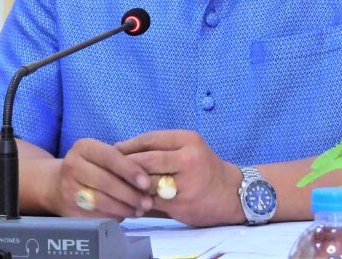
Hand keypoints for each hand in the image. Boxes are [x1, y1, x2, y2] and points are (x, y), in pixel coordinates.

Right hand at [49, 137, 153, 219]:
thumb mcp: (100, 155)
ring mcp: (68, 189)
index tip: (147, 183)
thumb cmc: (90, 167)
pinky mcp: (68, 210)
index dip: (130, 170)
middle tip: (147, 202)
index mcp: (83, 147)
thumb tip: (150, 178)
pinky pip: (96, 216)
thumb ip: (122, 161)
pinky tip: (124, 215)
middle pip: (106, 181)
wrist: (56, 184)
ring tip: (139, 210)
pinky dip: (113, 217)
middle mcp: (72, 166)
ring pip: (102, 201)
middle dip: (130, 194)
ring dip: (124, 208)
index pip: (110, 157)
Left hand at [115, 130, 243, 226]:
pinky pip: (153, 200)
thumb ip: (160, 150)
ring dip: (130, 186)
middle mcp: (188, 158)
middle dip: (125, 166)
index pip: (149, 139)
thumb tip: (121, 151)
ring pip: (147, 182)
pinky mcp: (182, 202)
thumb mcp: (188, 149)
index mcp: (188, 139)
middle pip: (146, 160)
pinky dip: (139, 201)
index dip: (128, 146)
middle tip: (109, 171)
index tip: (112, 152)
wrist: (232, 193)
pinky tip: (132, 201)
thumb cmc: (204, 169)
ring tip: (118, 186)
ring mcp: (186, 182)